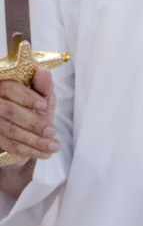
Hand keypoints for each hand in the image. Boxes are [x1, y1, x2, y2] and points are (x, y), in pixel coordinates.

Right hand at [0, 69, 56, 193]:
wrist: (25, 131)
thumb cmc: (32, 109)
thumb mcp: (41, 97)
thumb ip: (42, 87)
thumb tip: (44, 72)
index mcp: (3, 87)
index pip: (9, 88)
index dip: (26, 97)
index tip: (44, 105)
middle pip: (8, 110)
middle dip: (32, 122)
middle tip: (52, 131)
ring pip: (9, 130)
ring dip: (34, 140)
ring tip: (54, 146)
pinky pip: (9, 145)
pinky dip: (29, 150)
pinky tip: (45, 153)